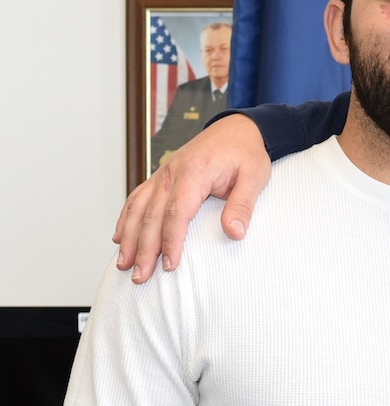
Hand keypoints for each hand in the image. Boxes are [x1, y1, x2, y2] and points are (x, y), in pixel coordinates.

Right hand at [113, 114, 270, 282]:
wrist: (237, 129)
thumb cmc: (246, 153)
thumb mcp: (254, 178)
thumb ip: (242, 205)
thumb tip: (234, 233)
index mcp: (194, 172)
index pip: (176, 213)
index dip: (170, 241)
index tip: (169, 265)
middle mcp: (172, 173)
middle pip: (151, 215)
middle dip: (143, 248)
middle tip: (139, 276)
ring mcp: (163, 174)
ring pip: (138, 208)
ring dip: (129, 237)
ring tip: (123, 263)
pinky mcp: (162, 177)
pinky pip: (138, 198)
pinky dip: (126, 218)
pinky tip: (119, 237)